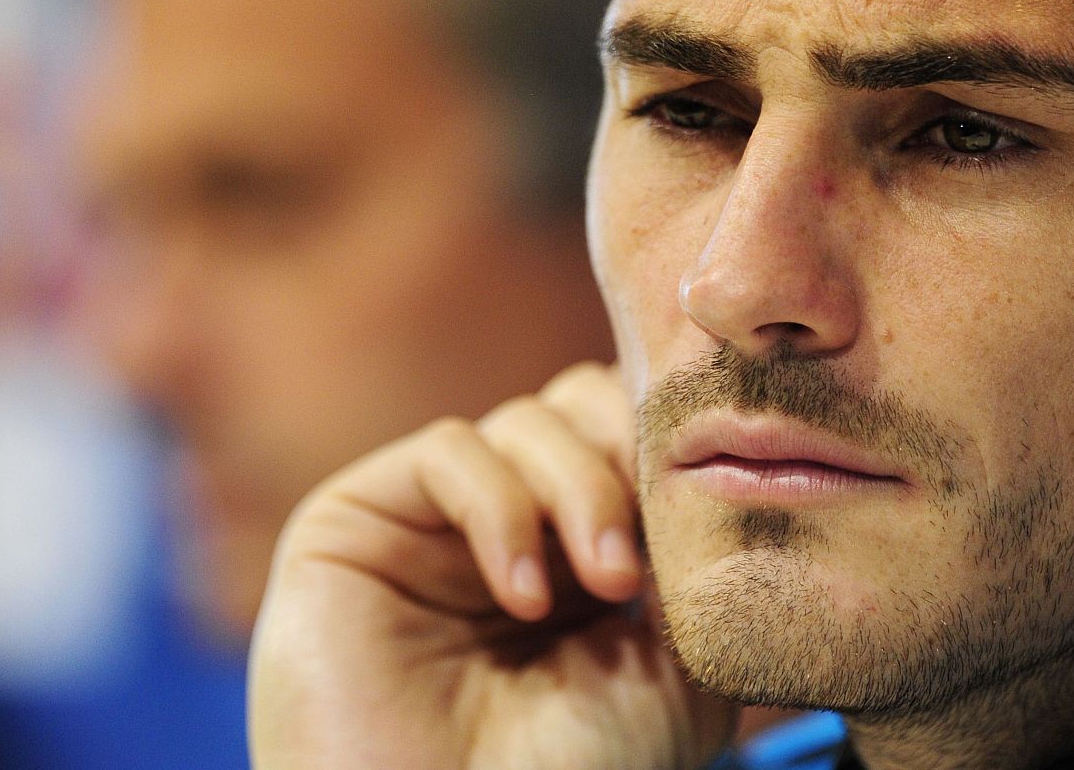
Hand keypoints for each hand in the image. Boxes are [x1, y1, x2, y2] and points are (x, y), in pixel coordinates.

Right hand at [248, 362, 736, 769]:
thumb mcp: (675, 668)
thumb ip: (691, 561)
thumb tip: (711, 467)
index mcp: (579, 555)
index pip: (628, 437)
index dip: (672, 452)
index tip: (714, 507)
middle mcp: (508, 528)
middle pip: (582, 404)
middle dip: (631, 456)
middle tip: (650, 549)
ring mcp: (432, 522)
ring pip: (527, 420)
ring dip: (582, 488)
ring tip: (605, 584)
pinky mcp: (358, 518)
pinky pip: (450, 451)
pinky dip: (505, 509)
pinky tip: (524, 595)